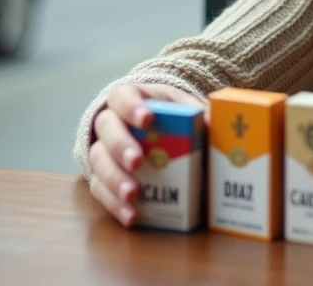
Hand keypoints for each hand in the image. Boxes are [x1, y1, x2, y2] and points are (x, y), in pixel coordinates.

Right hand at [87, 82, 207, 226]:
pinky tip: (132, 216)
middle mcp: (109, 122)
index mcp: (129, 98)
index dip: (131, 107)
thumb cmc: (168, 117)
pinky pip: (101, 191)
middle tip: (137, 161)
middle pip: (106, 129)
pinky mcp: (101, 178)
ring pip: (98, 161)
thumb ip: (196, 113)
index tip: (147, 119)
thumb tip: (213, 121)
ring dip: (115, 179)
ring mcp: (102, 151)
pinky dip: (115, 205)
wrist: (155, 134)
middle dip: (121, 145)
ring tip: (132, 194)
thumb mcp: (181, 108)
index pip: (122, 96)